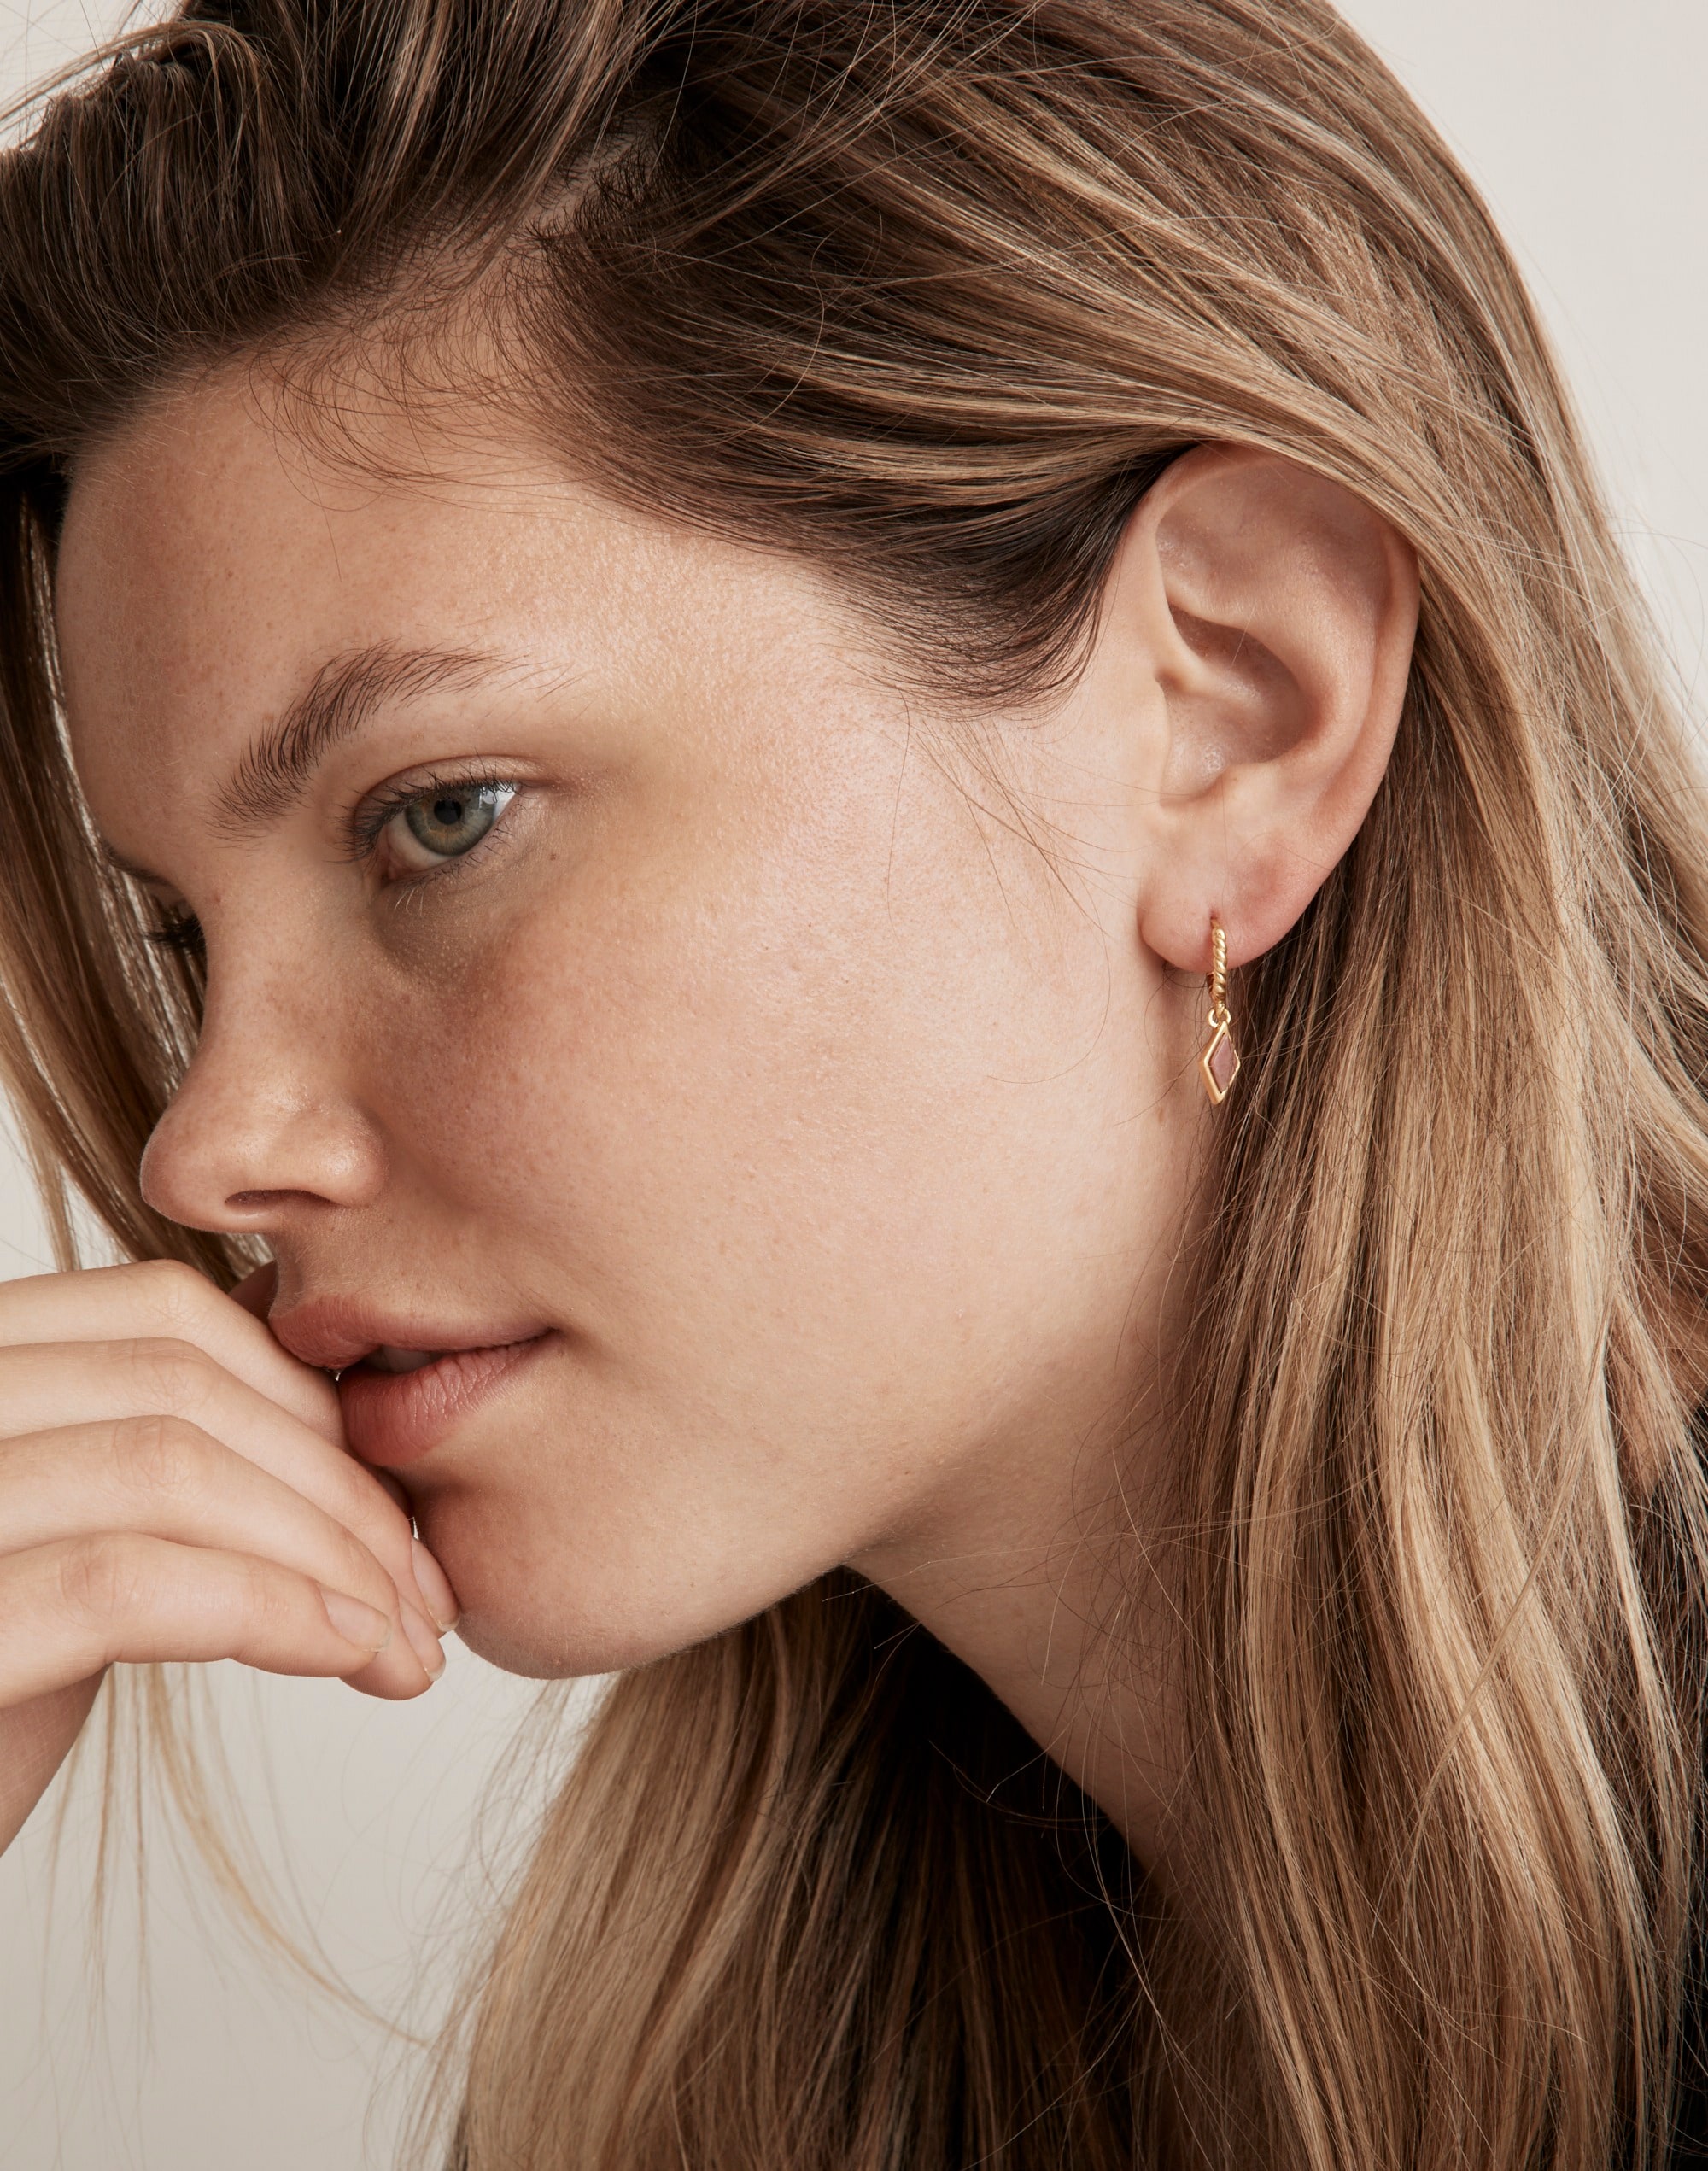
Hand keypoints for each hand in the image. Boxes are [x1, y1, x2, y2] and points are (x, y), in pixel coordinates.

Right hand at [0, 1259, 456, 1853]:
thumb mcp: (67, 1542)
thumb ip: (156, 1452)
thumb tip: (320, 1389)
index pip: (159, 1312)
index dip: (306, 1398)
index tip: (393, 1504)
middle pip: (176, 1383)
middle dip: (338, 1485)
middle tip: (428, 1593)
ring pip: (167, 1467)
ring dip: (328, 1555)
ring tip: (406, 1642)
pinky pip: (125, 1583)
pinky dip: (268, 1609)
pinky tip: (349, 1656)